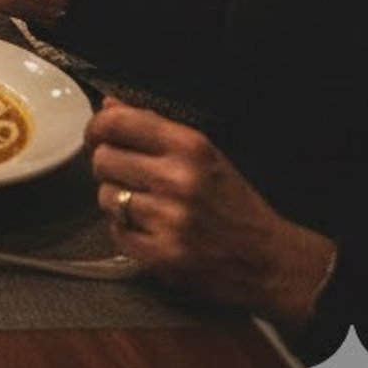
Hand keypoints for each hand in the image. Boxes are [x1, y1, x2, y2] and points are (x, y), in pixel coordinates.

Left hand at [88, 99, 336, 326]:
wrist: (270, 262)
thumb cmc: (234, 203)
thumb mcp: (204, 155)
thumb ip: (153, 128)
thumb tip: (108, 105)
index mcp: (190, 146)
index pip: (118, 122)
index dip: (97, 127)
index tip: (97, 136)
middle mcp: (178, 179)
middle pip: (103, 160)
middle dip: (109, 168)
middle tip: (128, 178)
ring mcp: (170, 219)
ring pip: (106, 197)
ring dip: (118, 202)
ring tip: (145, 208)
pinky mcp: (163, 255)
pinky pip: (116, 233)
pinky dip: (126, 233)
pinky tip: (150, 232)